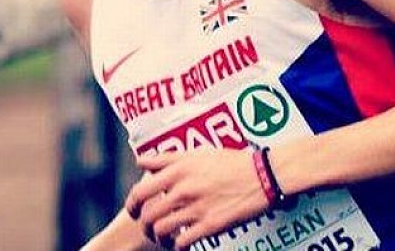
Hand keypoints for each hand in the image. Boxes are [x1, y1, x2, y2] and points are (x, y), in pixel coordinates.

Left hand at [125, 147, 267, 249]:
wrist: (263, 176)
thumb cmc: (232, 162)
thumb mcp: (199, 153)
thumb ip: (168, 158)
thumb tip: (142, 161)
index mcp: (179, 170)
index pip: (140, 191)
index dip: (131, 204)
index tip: (133, 210)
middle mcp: (183, 189)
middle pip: (146, 215)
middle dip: (142, 224)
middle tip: (147, 228)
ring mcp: (195, 208)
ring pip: (160, 231)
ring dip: (158, 237)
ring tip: (164, 238)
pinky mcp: (209, 226)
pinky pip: (181, 243)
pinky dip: (177, 247)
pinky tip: (181, 244)